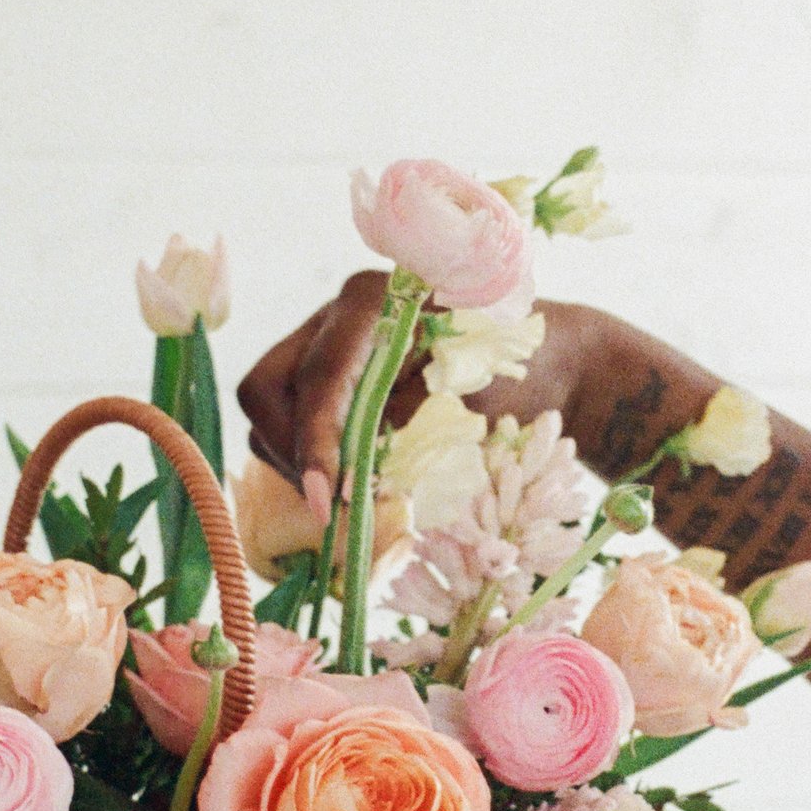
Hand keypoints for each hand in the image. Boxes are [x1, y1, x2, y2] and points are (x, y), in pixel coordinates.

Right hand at [237, 277, 699, 502]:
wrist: (544, 359)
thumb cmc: (521, 371)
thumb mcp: (474, 396)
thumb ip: (412, 423)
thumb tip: (356, 471)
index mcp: (374, 304)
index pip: (321, 378)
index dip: (317, 443)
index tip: (328, 500)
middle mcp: (334, 319)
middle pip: (266, 389)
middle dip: (292, 453)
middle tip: (332, 506)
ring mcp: (321, 348)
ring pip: (270, 412)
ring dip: (298, 463)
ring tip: (346, 500)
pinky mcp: (323, 382)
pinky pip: (286, 424)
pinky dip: (308, 462)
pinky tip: (343, 488)